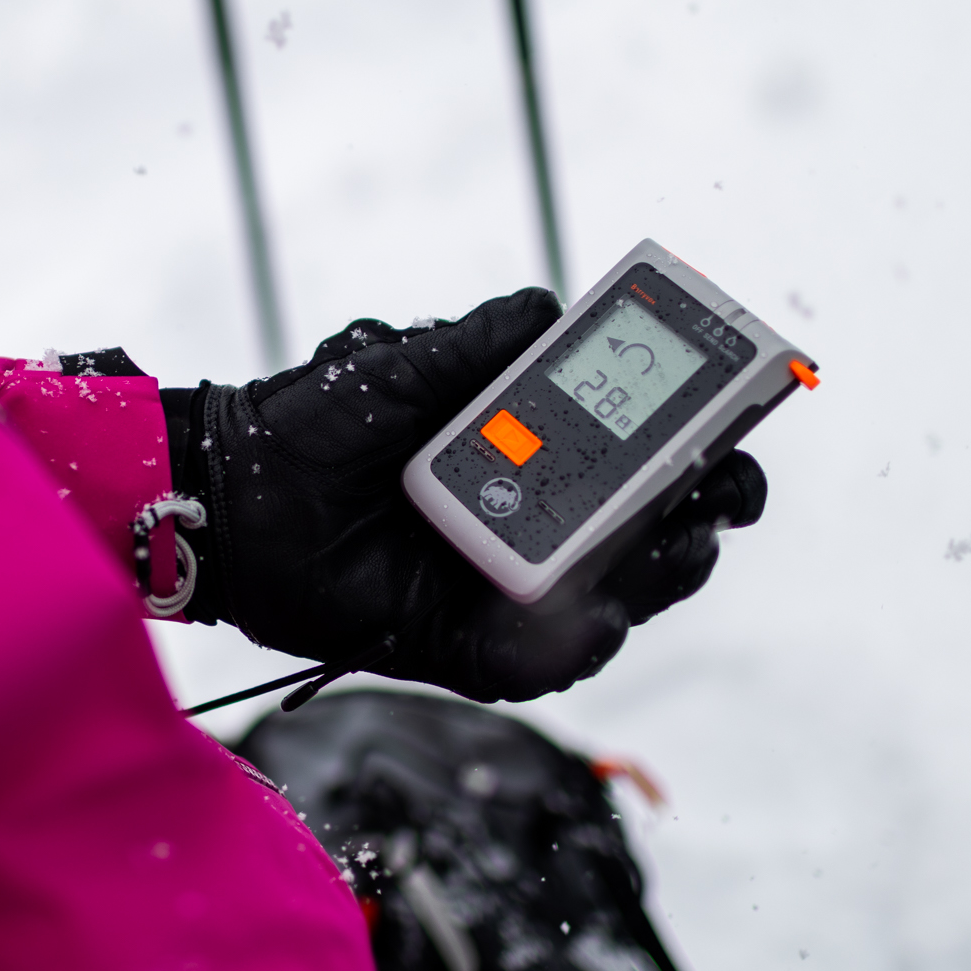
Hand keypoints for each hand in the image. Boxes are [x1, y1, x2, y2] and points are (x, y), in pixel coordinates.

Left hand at [162, 291, 765, 701]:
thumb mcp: (410, 367)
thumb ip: (484, 342)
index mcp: (532, 461)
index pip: (640, 466)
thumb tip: (554, 309)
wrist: (236, 495)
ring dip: (654, 579)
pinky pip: (532, 661)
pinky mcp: (458, 645)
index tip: (734, 437)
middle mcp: (531, 529)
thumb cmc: (318, 425)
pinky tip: (590, 612)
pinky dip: (566, 643)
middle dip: (701, 521)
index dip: (700, 457)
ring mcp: (498, 592)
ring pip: (609, 604)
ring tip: (674, 545)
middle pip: (648, 542)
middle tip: (718, 499)